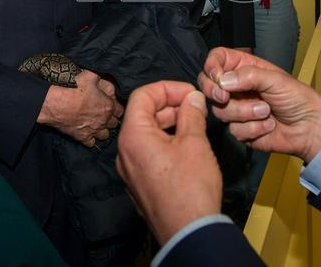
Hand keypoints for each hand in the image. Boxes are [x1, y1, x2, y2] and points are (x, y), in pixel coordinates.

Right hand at [38, 70, 123, 145]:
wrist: (56, 103)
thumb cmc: (73, 88)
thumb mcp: (90, 75)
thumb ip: (101, 77)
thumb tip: (106, 77)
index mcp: (108, 106)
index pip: (120, 111)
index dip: (116, 107)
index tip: (111, 105)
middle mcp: (103, 120)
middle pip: (114, 124)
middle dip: (111, 119)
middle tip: (104, 114)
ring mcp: (93, 130)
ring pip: (105, 135)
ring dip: (103, 130)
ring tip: (98, 125)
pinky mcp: (82, 137)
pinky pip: (91, 144)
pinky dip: (91, 140)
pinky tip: (88, 133)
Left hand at [116, 81, 220, 244]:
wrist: (189, 232)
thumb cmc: (190, 188)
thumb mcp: (195, 143)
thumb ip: (191, 114)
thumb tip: (192, 99)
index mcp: (133, 136)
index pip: (142, 96)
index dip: (168, 88)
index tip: (190, 93)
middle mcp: (125, 152)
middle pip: (142, 114)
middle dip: (170, 106)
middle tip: (195, 107)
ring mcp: (130, 171)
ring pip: (146, 135)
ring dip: (169, 124)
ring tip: (194, 126)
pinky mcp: (139, 185)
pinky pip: (148, 154)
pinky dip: (165, 143)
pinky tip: (186, 148)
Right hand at [198, 47, 320, 162]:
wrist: (310, 128)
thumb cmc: (298, 98)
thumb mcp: (275, 79)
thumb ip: (248, 76)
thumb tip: (223, 80)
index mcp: (244, 69)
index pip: (217, 60)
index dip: (212, 66)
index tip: (218, 77)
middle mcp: (236, 88)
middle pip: (208, 86)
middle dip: (214, 92)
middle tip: (225, 97)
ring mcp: (237, 109)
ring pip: (221, 110)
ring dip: (245, 112)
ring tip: (266, 111)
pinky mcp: (241, 130)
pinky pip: (234, 130)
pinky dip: (253, 128)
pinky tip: (268, 125)